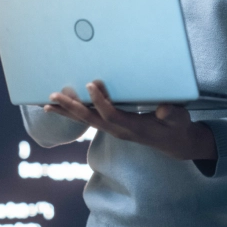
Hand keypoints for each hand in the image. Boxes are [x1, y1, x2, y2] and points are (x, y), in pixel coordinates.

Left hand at [43, 80, 216, 160]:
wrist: (174, 143)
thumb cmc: (176, 127)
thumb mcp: (179, 120)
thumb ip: (171, 114)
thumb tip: (164, 109)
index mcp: (134, 127)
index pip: (112, 115)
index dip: (101, 101)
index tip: (91, 84)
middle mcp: (119, 130)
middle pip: (91, 120)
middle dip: (72, 108)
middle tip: (53, 97)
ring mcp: (113, 129)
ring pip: (86, 121)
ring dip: (66, 112)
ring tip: (47, 104)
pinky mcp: (111, 126)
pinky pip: (89, 120)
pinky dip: (74, 113)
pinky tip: (61, 107)